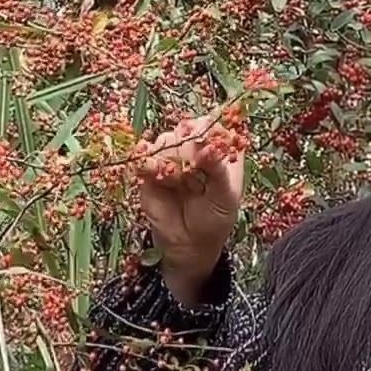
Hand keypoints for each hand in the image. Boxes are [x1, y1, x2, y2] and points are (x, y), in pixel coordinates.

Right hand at [134, 108, 245, 302]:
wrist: (189, 244)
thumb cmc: (214, 217)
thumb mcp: (225, 196)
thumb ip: (218, 170)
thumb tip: (205, 147)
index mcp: (219, 148)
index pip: (214, 125)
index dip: (208, 132)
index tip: (206, 151)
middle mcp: (194, 147)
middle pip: (187, 128)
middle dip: (189, 150)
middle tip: (194, 176)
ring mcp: (171, 156)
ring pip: (166, 141)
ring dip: (171, 161)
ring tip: (179, 184)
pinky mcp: (149, 169)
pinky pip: (144, 156)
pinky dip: (148, 164)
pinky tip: (157, 176)